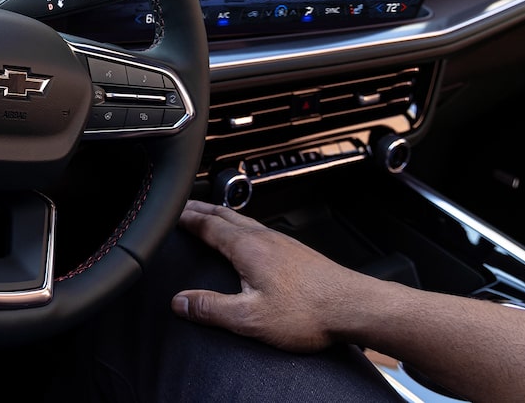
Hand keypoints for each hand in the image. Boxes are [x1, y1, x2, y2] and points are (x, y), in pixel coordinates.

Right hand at [171, 200, 377, 352]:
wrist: (354, 307)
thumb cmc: (309, 312)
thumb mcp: (250, 318)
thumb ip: (211, 309)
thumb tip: (180, 302)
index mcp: (248, 248)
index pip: (208, 224)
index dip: (186, 218)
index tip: (170, 214)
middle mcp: (265, 238)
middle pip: (225, 215)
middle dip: (200, 209)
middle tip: (183, 206)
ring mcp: (282, 242)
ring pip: (243, 220)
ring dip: (221, 216)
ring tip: (209, 217)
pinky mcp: (296, 252)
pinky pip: (259, 230)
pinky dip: (241, 226)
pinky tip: (247, 239)